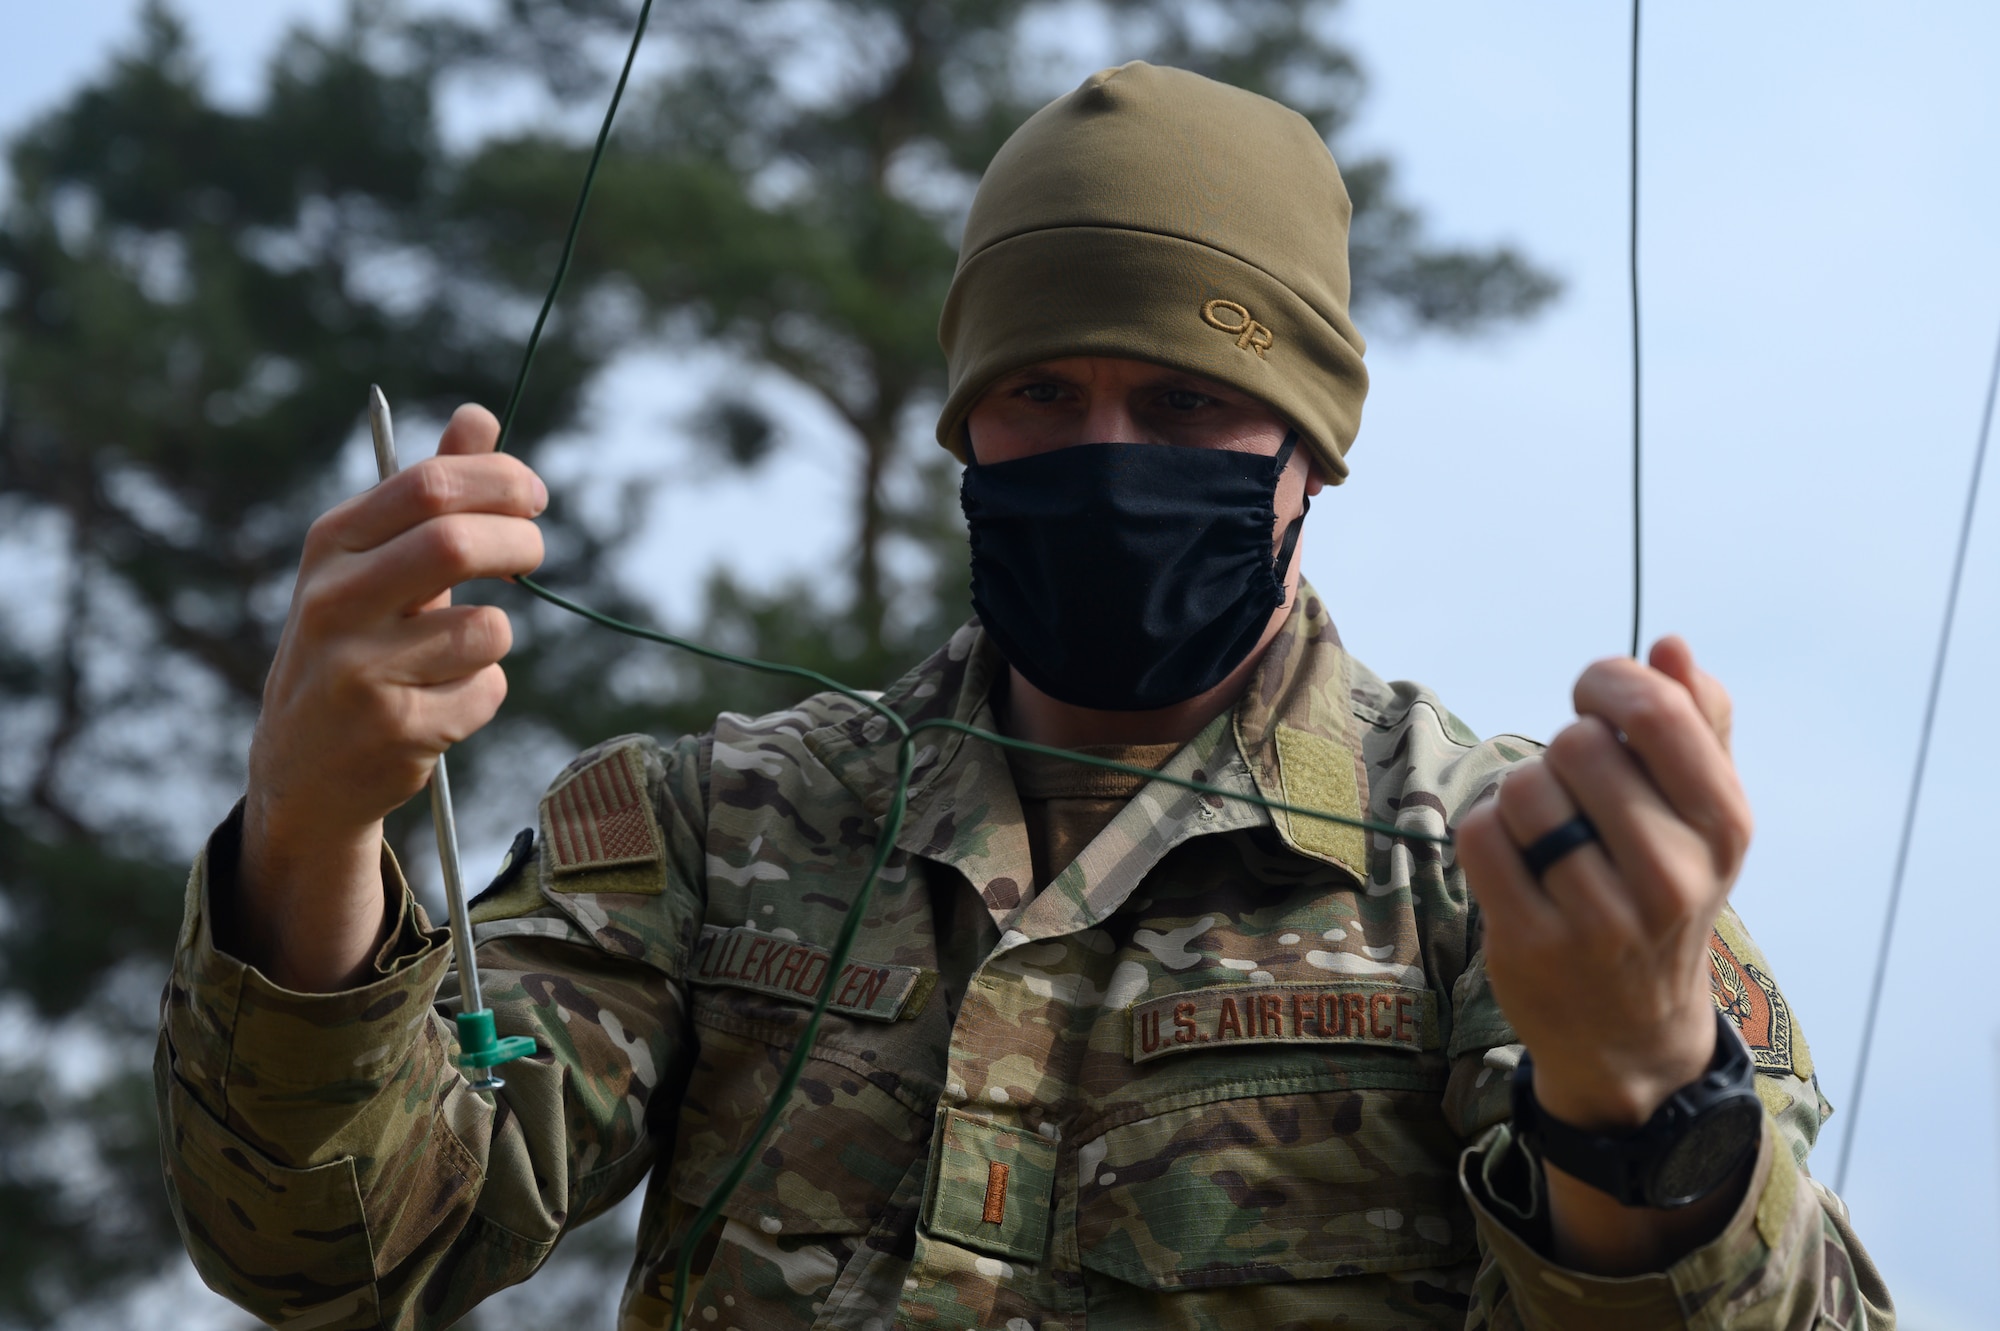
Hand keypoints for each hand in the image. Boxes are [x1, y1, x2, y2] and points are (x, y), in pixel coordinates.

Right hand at [238, 404, 545, 990]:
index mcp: (332, 544)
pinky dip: (484, 692)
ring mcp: (358, 669)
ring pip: (486, 628)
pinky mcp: (393, 731)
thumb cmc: (356, 644)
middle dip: (519, 542)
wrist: (304, 769)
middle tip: (534, 554)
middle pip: (454, 542)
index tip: (534, 496)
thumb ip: (430, 492)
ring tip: (457, 653)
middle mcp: (333, 600)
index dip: (500, 480)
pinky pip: (487, 691)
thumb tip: (479, 416)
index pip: (430, 484)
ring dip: (494, 635)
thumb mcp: (374, 562)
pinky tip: (440, 705)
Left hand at [1458, 637, 1750, 1130]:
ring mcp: (1600, 918)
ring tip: (1549, 836)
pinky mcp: (1531, 944)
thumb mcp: (1704, 818)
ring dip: (1521, 797)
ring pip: (1523, 789)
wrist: (1633, 1034)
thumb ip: (1698, 724)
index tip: (1595, 699)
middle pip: (1577, 745)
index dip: (1608, 683)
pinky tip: (1517, 865)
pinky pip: (1480, 836)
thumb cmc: (1663, 894)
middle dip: (1563, 753)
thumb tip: (1671, 646)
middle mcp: (1673, 876)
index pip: (1658, 711)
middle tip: (1577, 794)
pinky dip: (1486, 835)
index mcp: (1723, 828)